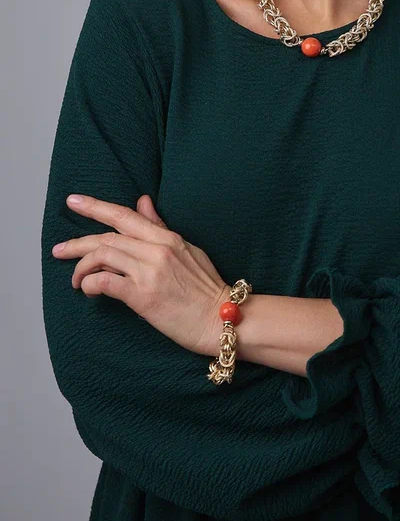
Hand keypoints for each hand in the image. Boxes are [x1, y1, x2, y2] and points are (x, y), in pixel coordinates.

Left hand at [52, 193, 229, 356]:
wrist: (221, 318)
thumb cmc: (206, 288)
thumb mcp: (187, 249)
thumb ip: (160, 227)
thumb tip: (142, 201)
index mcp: (167, 237)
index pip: (124, 215)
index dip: (95, 206)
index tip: (73, 201)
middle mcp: (157, 249)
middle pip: (107, 236)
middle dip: (77, 242)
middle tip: (58, 249)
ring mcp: (150, 272)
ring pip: (102, 255)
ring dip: (81, 267)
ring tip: (75, 280)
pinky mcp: (143, 296)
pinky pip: (105, 282)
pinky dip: (90, 284)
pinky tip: (88, 290)